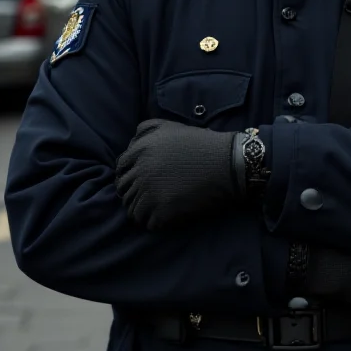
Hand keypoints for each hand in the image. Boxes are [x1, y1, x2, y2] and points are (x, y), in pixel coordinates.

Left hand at [115, 119, 238, 230]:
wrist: (229, 163)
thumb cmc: (203, 145)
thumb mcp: (172, 127)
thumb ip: (146, 131)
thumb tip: (130, 146)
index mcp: (141, 149)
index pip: (121, 169)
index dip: (130, 177)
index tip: (142, 183)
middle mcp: (141, 169)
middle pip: (124, 191)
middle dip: (135, 194)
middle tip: (151, 198)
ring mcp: (150, 191)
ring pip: (133, 210)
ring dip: (144, 210)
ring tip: (160, 208)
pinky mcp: (162, 210)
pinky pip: (148, 223)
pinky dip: (156, 222)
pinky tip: (169, 216)